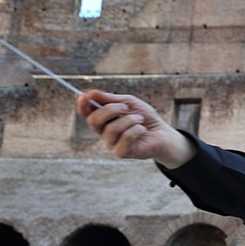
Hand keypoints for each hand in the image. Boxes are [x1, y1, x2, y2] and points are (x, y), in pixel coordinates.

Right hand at [77, 90, 194, 167]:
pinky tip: (142, 130)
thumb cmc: (144, 117)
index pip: (86, 113)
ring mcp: (111, 144)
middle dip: (110, 109)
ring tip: (140, 120)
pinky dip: (136, 130)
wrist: (162, 133)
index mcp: (103, 120)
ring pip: (111, 129)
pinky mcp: (121, 153)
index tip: (85, 96)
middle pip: (93, 120)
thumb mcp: (129, 103)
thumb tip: (91, 93)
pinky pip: (124, 138)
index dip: (82, 105)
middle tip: (126, 107)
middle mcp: (103, 133)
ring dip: (129, 120)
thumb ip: (111, 99)